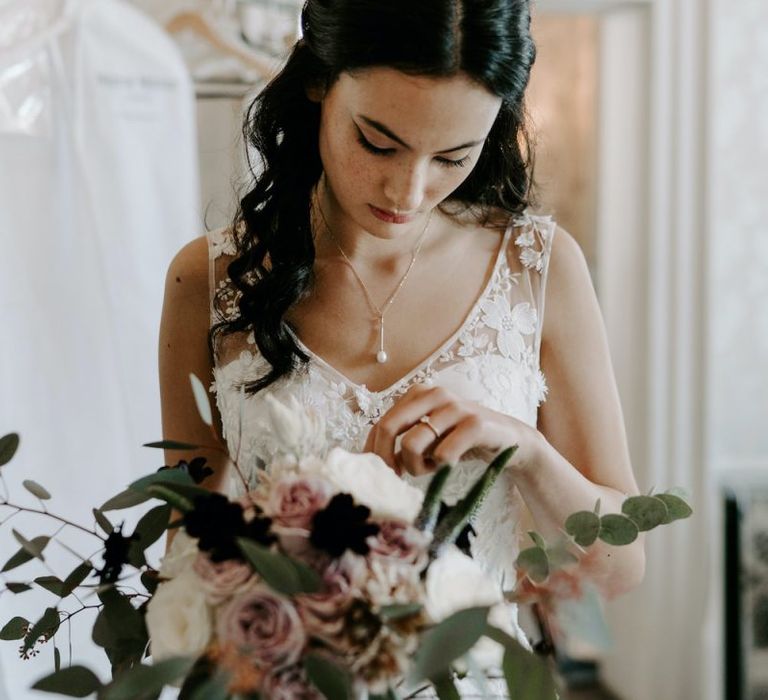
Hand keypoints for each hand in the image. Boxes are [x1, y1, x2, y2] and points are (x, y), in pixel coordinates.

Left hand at [363, 384, 543, 475]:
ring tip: (432, 468)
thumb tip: (372, 461)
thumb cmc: (461, 440)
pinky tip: (451, 465)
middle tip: (398, 477)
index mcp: (418, 394)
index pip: (380, 423)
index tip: (381, 472)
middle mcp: (433, 394)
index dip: (374, 451)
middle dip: (387, 458)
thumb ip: (403, 442)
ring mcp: (454, 407)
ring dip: (417, 466)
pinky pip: (443, 453)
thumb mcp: (429, 438)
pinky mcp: (475, 423)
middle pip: (388, 427)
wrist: (510, 440)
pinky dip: (441, 467)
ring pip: (411, 443)